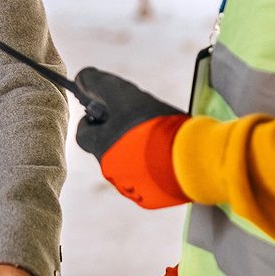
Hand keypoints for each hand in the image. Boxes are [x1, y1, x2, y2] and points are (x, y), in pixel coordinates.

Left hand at [72, 67, 190, 209]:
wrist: (193, 162)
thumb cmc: (157, 126)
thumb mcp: (126, 96)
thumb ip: (100, 84)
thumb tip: (80, 77)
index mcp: (102, 148)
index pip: (83, 133)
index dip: (94, 119)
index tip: (108, 110)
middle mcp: (111, 171)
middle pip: (107, 148)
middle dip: (119, 134)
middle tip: (141, 122)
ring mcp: (131, 187)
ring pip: (127, 163)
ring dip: (137, 151)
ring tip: (160, 140)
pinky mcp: (151, 197)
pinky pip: (146, 180)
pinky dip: (153, 168)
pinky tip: (169, 157)